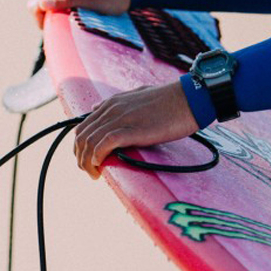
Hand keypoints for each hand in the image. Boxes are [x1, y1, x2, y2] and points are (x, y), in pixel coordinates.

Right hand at [27, 0, 130, 27]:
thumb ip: (66, 0)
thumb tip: (42, 4)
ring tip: (62, 22)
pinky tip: (66, 14)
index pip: (35, 3)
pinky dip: (54, 8)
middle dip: (42, 16)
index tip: (55, 30)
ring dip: (48, 13)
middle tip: (59, 28)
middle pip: (36, 0)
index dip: (40, 20)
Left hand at [73, 82, 198, 178]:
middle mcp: (111, 110)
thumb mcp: (137, 95)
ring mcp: (120, 119)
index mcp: (111, 103)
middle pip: (82, 136)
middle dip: (80, 157)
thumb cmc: (169, 100)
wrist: (190, 98)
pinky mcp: (131, 130)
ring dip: (86, 162)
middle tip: (89, 172)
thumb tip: (97, 107)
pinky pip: (104, 144)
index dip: (80, 147)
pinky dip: (97, 157)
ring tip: (94, 174)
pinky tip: (100, 165)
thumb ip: (116, 103)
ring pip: (89, 142)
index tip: (88, 161)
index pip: (83, 126)